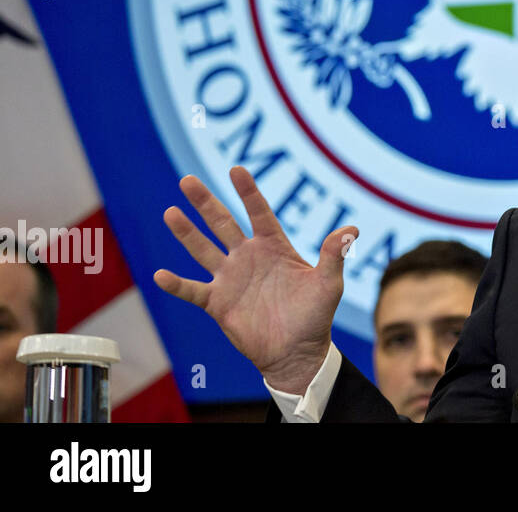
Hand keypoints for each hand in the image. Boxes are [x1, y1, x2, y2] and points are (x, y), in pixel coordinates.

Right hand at [153, 166, 358, 394]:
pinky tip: (159, 274)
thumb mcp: (328, 284)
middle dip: (206, 202)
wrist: (297, 352)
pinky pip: (192, 290)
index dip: (248, 192)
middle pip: (223, 223)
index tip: (237, 169)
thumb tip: (353, 230)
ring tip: (170, 212)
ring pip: (203, 250)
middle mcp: (248, 258)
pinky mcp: (218, 303)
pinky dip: (176, 284)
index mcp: (274, 247)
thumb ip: (334, 256)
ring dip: (187, 233)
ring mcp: (230, 279)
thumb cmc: (315, 316)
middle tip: (187, 180)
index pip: (259, 213)